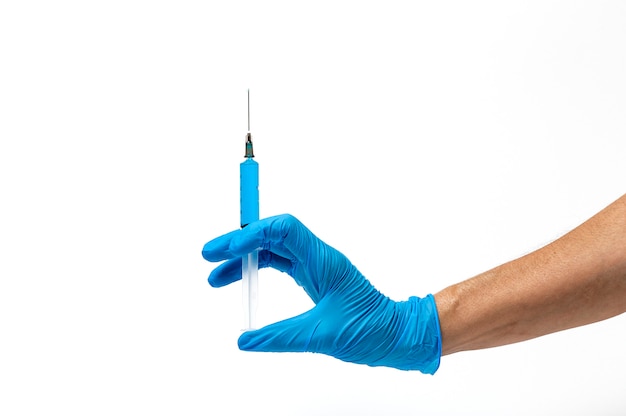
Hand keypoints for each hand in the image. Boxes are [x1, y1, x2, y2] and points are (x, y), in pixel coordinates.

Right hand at [202, 214, 441, 373]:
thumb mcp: (322, 336)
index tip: (225, 250)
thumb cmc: (372, 330)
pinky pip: (280, 263)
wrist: (397, 334)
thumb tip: (245, 341)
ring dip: (244, 257)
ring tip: (216, 276)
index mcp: (323, 261)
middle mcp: (318, 257)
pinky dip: (258, 269)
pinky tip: (242, 281)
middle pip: (272, 234)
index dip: (250, 234)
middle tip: (209, 255)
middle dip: (239, 241)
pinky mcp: (314, 277)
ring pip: (273, 249)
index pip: (283, 230)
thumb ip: (280, 337)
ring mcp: (316, 265)